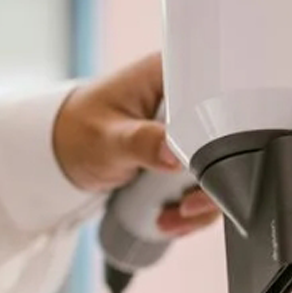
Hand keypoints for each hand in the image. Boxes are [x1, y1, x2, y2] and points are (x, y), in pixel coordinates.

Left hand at [52, 52, 219, 238]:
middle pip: (228, 137)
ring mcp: (192, 129)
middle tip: (187, 205)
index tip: (206, 164)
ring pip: (222, 168)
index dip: (224, 129)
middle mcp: (189, 98)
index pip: (218, 93)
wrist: (63, 153)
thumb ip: (140, 142)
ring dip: (203, 202)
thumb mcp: (107, 138)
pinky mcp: (191, 154)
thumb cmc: (78, 131)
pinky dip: (194, 209)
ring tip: (174, 217)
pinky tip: (172, 217)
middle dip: (211, 181)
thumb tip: (175, 151)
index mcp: (172, 74)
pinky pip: (208, 183)